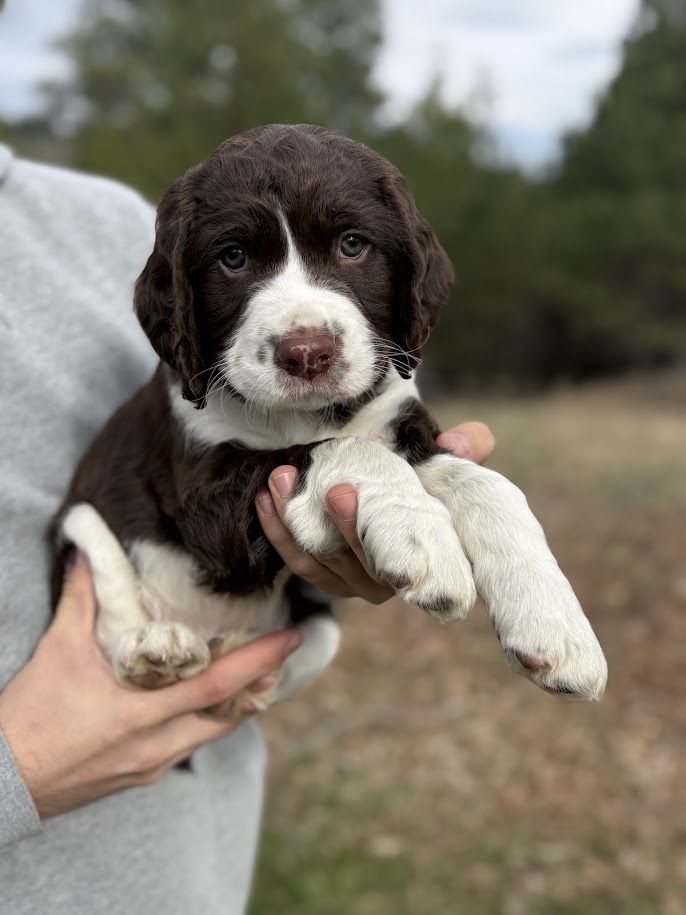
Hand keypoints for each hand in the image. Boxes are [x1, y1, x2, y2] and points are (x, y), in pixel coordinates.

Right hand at [0, 555, 301, 818]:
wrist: (4, 781)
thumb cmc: (30, 714)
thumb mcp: (57, 649)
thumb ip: (83, 596)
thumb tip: (92, 548)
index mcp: (140, 712)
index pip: (216, 684)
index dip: (258, 661)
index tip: (290, 638)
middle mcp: (155, 745)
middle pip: (227, 714)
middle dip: (262, 680)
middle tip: (286, 649)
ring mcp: (152, 765)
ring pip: (212, 732)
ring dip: (238, 703)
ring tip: (258, 672)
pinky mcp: (143, 777)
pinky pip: (190, 745)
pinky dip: (209, 720)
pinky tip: (211, 701)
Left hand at [256, 421, 494, 602]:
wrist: (397, 500)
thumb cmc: (431, 487)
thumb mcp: (453, 470)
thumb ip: (467, 452)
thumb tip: (459, 441)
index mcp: (421, 562)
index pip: (389, 557)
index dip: (359, 527)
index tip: (342, 490)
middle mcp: (385, 584)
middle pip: (347, 559)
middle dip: (323, 519)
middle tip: (301, 477)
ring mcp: (351, 584)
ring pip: (314, 561)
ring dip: (289, 521)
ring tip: (279, 479)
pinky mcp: (326, 578)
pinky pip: (297, 561)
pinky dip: (277, 531)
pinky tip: (267, 498)